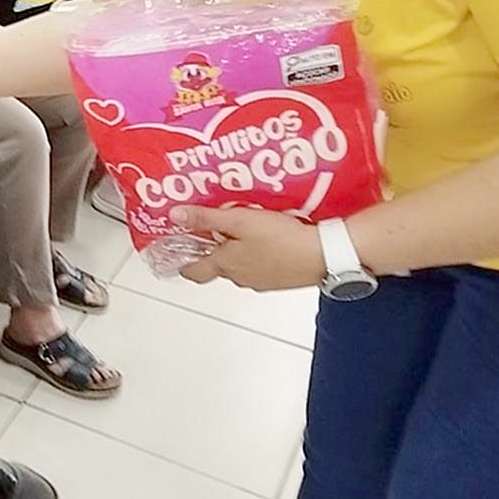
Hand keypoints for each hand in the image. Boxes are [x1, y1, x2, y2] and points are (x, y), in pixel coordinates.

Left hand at [174, 207, 326, 291]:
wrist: (324, 254)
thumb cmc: (281, 238)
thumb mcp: (238, 221)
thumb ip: (206, 219)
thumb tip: (175, 216)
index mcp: (226, 266)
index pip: (194, 272)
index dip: (182, 262)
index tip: (174, 251)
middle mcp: (241, 278)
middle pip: (217, 266)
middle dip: (212, 249)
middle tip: (210, 228)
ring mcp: (262, 281)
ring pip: (240, 265)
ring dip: (236, 250)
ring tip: (240, 227)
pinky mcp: (281, 279)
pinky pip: (261, 265)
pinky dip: (257, 253)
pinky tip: (267, 237)